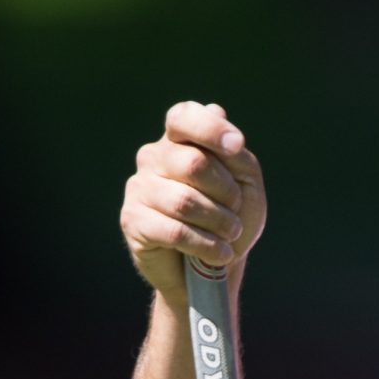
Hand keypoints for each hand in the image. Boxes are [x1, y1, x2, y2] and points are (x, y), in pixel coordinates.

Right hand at [119, 100, 266, 297]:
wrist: (212, 267)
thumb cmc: (229, 219)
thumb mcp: (245, 184)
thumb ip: (234, 153)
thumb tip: (216, 111)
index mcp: (179, 141)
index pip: (184, 117)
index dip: (210, 128)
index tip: (237, 147)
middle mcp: (154, 158)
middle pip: (194, 163)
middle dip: (227, 193)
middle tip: (234, 211)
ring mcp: (139, 188)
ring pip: (185, 201)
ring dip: (220, 223)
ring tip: (229, 235)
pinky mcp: (132, 221)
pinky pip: (175, 231)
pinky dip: (207, 246)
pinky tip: (219, 253)